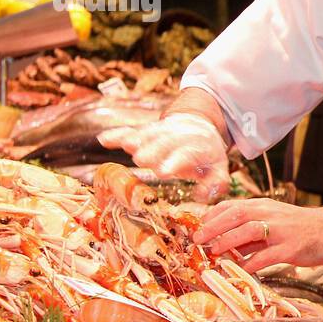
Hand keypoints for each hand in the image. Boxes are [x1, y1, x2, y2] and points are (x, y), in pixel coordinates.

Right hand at [98, 113, 230, 201]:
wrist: (199, 126)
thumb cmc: (207, 156)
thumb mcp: (219, 169)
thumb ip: (216, 183)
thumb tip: (202, 195)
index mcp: (197, 147)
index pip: (187, 154)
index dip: (175, 162)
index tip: (163, 172)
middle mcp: (178, 137)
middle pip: (165, 143)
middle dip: (154, 150)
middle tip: (141, 160)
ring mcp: (161, 132)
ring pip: (148, 135)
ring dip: (136, 139)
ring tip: (125, 145)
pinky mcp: (146, 131)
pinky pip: (131, 132)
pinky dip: (118, 135)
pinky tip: (103, 140)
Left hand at [193, 198, 322, 271]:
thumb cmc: (300, 227)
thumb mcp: (273, 222)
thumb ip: (250, 233)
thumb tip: (223, 244)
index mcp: (262, 207)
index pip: (231, 206)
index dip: (211, 216)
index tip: (196, 228)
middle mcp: (269, 214)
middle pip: (235, 215)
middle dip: (213, 227)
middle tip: (197, 239)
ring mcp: (280, 231)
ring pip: (249, 231)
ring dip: (228, 241)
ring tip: (215, 252)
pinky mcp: (290, 248)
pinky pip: (266, 256)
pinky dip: (250, 263)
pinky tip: (240, 270)